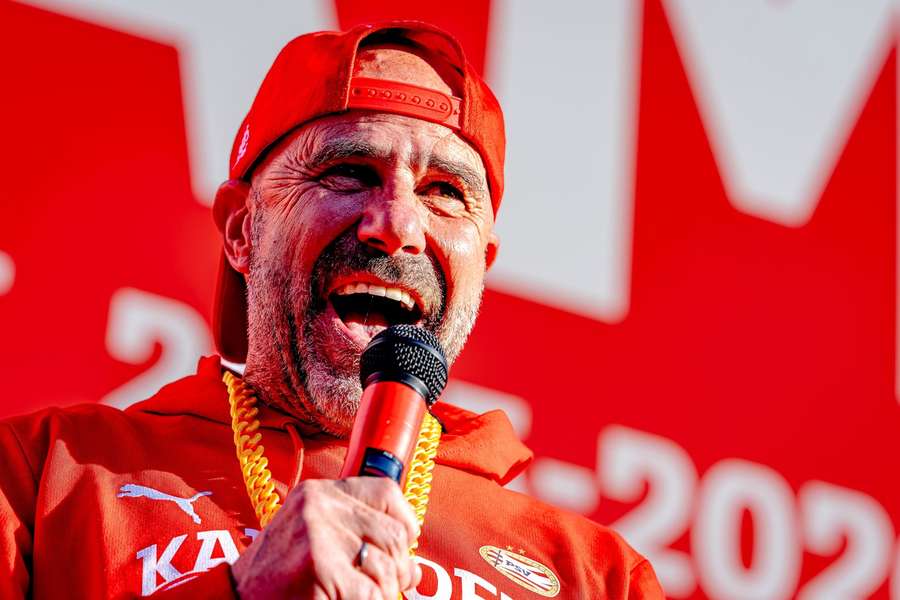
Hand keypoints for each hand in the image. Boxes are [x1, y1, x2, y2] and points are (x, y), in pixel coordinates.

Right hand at [231, 477, 422, 598]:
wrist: (234, 599)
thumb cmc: (278, 574)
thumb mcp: (314, 537)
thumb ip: (358, 538)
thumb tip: (413, 567)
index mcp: (318, 493)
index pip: (385, 490)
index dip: (405, 519)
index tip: (406, 542)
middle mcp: (319, 506)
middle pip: (393, 533)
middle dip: (398, 566)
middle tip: (386, 584)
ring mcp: (318, 535)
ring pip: (388, 566)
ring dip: (384, 591)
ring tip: (360, 594)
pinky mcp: (319, 567)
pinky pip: (371, 593)